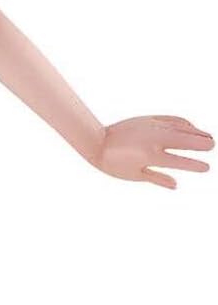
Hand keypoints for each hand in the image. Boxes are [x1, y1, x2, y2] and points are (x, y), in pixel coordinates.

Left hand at [93, 115, 213, 187]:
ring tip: (209, 137)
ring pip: (179, 128)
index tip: (206, 167)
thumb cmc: (114, 163)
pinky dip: (183, 123)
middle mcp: (153, 139)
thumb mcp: (134, 175)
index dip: (193, 165)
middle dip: (199, 144)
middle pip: (182, 141)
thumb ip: (157, 178)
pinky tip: (192, 128)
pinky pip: (170, 119)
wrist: (97, 142)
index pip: (177, 161)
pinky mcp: (148, 119)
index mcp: (149, 156)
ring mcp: (151, 127)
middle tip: (213, 146)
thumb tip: (176, 185)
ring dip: (195, 132)